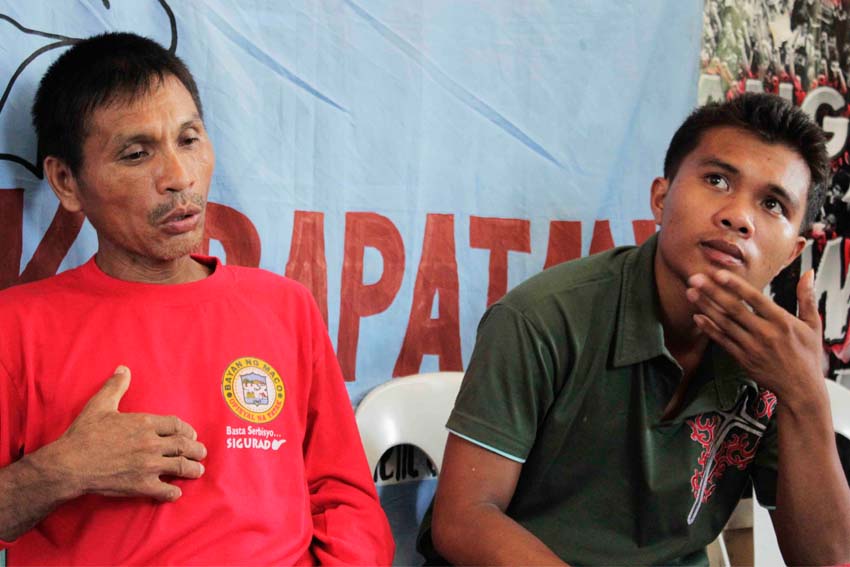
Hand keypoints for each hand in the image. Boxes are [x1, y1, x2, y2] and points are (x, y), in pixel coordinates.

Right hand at [50, 365, 205, 500]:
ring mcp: (148, 465)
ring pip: (180, 467)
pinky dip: (173, 492)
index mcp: (145, 423)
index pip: (177, 425)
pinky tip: (176, 492)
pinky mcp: (141, 485)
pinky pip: (165, 491)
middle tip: (201, 452)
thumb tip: (123, 369)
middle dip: (196, 449)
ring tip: (198, 471)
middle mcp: (151, 444)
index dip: (187, 430)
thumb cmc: (84, 434)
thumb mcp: (100, 405)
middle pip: (184, 445)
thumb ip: (115, 387)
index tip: (191, 434)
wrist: (70, 464)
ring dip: (192, 469)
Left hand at [685, 269, 823, 402]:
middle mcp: (766, 334)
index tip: (718, 273)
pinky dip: (709, 329)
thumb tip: (808, 273)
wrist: (801, 389)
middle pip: (734, 309)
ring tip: (690, 293)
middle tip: (694, 278)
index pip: (756, 299)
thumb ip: (807, 298)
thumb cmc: (807, 355)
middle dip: (713, 292)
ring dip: (706, 307)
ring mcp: (752, 348)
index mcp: (782, 322)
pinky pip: (723, 341)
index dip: (736, 286)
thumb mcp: (813, 326)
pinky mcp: (743, 359)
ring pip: (725, 324)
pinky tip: (697, 317)